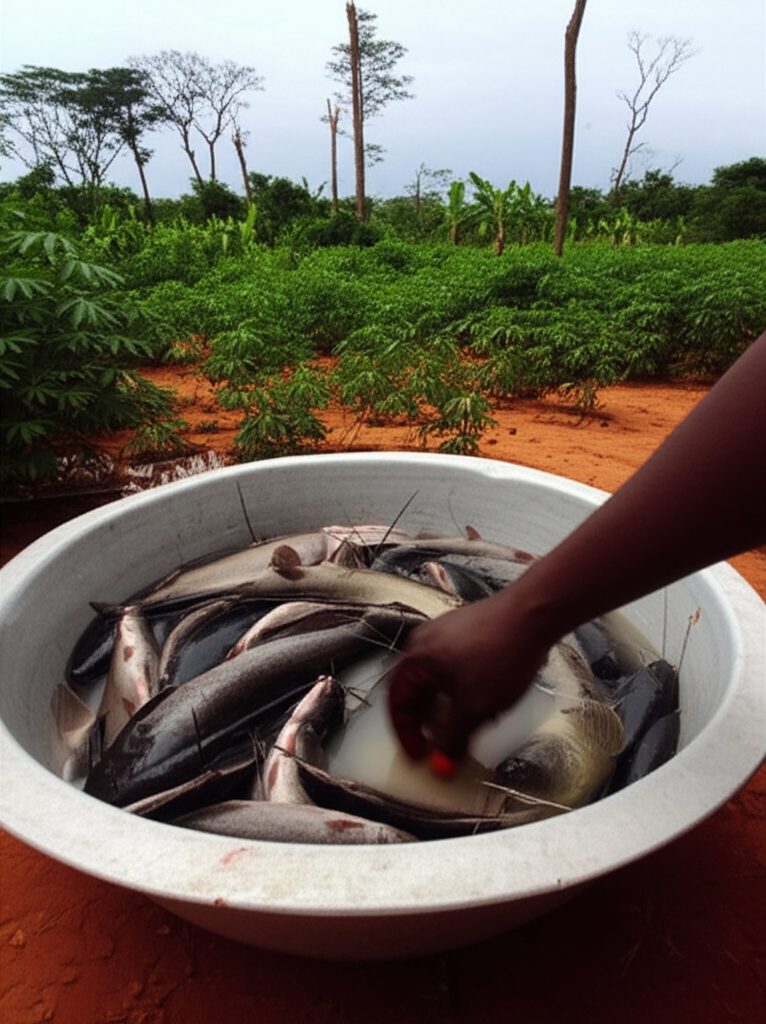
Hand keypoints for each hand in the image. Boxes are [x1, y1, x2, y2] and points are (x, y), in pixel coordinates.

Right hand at [387, 586, 553, 764]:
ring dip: (443, 704)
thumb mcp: (475, 708)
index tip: (420, 755)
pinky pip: (452, 664)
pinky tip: (480, 697)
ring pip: (435, 677)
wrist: (534, 614)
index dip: (406, 734)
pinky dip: (457, 687)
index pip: (397, 702)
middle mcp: (425, 641)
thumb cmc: (502, 652)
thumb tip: (440, 764)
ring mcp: (445, 631)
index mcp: (416, 658)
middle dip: (425, 720)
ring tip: (462, 723)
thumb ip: (452, 739)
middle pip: (414, 689)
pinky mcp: (467, 628)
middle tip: (438, 743)